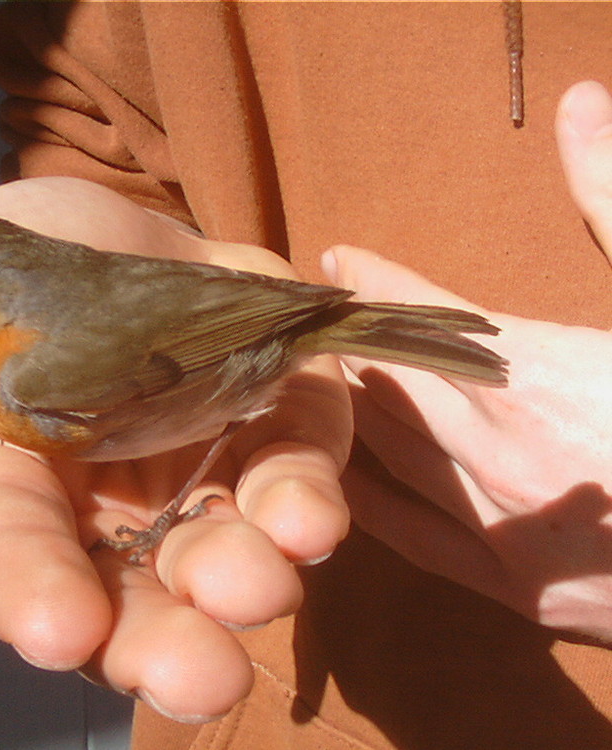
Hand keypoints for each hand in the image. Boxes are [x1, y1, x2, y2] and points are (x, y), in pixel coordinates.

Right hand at [0, 176, 351, 721]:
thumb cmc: (20, 264)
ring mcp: (204, 480)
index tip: (54, 631)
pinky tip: (312, 519)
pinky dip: (305, 503)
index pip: (10, 553)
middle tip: (197, 677)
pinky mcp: (282, 438)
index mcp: (16, 481)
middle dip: (158, 639)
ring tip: (261, 589)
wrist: (133, 224)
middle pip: (130, 596)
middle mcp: (111, 509)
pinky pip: (296, 482)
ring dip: (243, 583)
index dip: (28, 592)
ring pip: (223, 558)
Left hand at [321, 81, 611, 641]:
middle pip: (396, 385)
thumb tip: (579, 103)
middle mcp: (505, 457)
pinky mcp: (521, 594)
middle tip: (322, 316)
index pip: (430, 316)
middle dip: (358, 342)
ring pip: (393, 454)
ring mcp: (508, 533)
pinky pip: (415, 539)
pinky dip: (374, 496)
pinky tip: (347, 472)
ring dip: (359, 407)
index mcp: (546, 378)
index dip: (383, 281)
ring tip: (329, 373)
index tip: (343, 258)